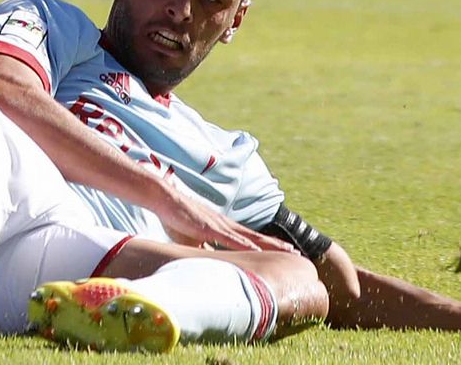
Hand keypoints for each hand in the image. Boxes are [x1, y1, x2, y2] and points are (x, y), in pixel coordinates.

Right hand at [153, 188, 296, 253]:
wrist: (165, 200)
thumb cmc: (176, 217)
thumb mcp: (191, 239)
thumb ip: (203, 249)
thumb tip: (208, 260)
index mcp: (222, 228)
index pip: (250, 239)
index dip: (267, 245)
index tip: (283, 251)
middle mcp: (226, 225)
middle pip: (256, 237)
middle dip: (276, 245)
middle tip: (295, 253)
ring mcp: (219, 226)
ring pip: (250, 238)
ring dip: (269, 245)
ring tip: (287, 251)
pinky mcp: (209, 228)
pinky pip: (231, 239)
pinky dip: (246, 245)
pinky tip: (258, 251)